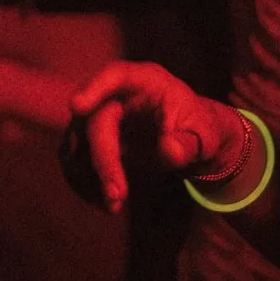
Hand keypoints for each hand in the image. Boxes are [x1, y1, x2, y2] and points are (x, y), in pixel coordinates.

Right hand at [67, 61, 241, 214]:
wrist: (188, 140)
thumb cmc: (197, 129)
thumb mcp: (204, 137)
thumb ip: (188, 144)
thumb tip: (169, 150)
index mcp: (146, 81)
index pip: (116, 75)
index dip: (94, 88)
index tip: (77, 106)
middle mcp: (116, 94)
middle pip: (94, 121)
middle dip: (102, 160)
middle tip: (117, 196)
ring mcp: (98, 115)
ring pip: (76, 143)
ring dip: (88, 177)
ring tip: (113, 205)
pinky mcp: (89, 139)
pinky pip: (76, 161)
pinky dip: (86, 184)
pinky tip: (106, 203)